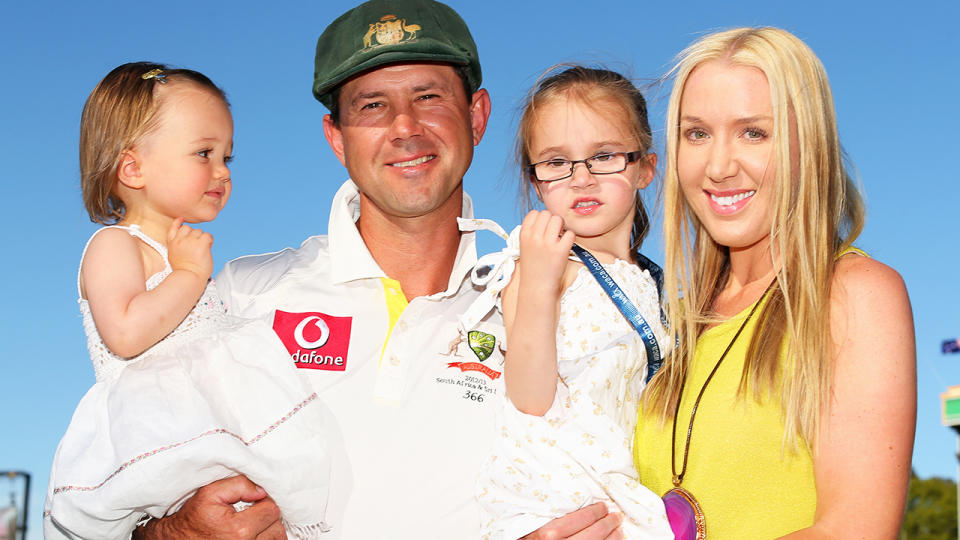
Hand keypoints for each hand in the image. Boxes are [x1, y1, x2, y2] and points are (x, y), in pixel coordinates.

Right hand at [133, 476, 284, 539]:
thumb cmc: (193, 517)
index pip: (272, 510)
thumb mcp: (210, 493)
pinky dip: (264, 537)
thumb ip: (239, 485)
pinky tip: (254, 531)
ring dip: (268, 528)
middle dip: (268, 515)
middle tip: (253, 511)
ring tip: (253, 521)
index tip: (254, 500)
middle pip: (277, 527)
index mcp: (239, 530)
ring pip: (276, 538)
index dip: (264, 501)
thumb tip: (262, 490)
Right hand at [166, 217, 213, 281]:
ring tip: (201, 251)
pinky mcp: (201, 244)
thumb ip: (177, 245)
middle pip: (189, 228)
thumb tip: (185, 238)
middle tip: (196, 247)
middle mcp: (180, 240)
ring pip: (199, 232)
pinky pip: (208, 236)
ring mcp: (190, 241)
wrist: (189, 277)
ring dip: (202, 239)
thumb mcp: (174, 256)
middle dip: (194, 235)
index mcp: (172, 244)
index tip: (181, 219)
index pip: (173, 228)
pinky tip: (208, 248)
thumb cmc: (184, 271)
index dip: (177, 223)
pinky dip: (210, 241)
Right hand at [518, 210, 574, 294]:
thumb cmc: (532, 266)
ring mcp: (548, 244)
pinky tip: (565, 246)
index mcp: (524, 234)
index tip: (543, 228)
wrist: (537, 287)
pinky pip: (569, 233)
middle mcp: (534, 237)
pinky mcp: (561, 251)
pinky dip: (569, 238)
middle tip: (553, 233)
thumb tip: (546, 217)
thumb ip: (532, 231)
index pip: (534, 213)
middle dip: (552, 221)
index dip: (541, 218)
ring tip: (559, 238)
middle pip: (547, 214)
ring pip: (558, 220)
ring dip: (561, 227)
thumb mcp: (525, 246)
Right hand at [521, 503, 622, 538]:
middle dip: (607, 524)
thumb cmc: (525, 539)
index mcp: (547, 534)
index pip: (579, 520)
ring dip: (612, 538)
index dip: (595, 512)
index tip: (603, 506)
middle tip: (616, 516)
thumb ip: (549, 514)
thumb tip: (573, 500)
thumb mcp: (533, 524)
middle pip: (592, 535)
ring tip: (619, 530)